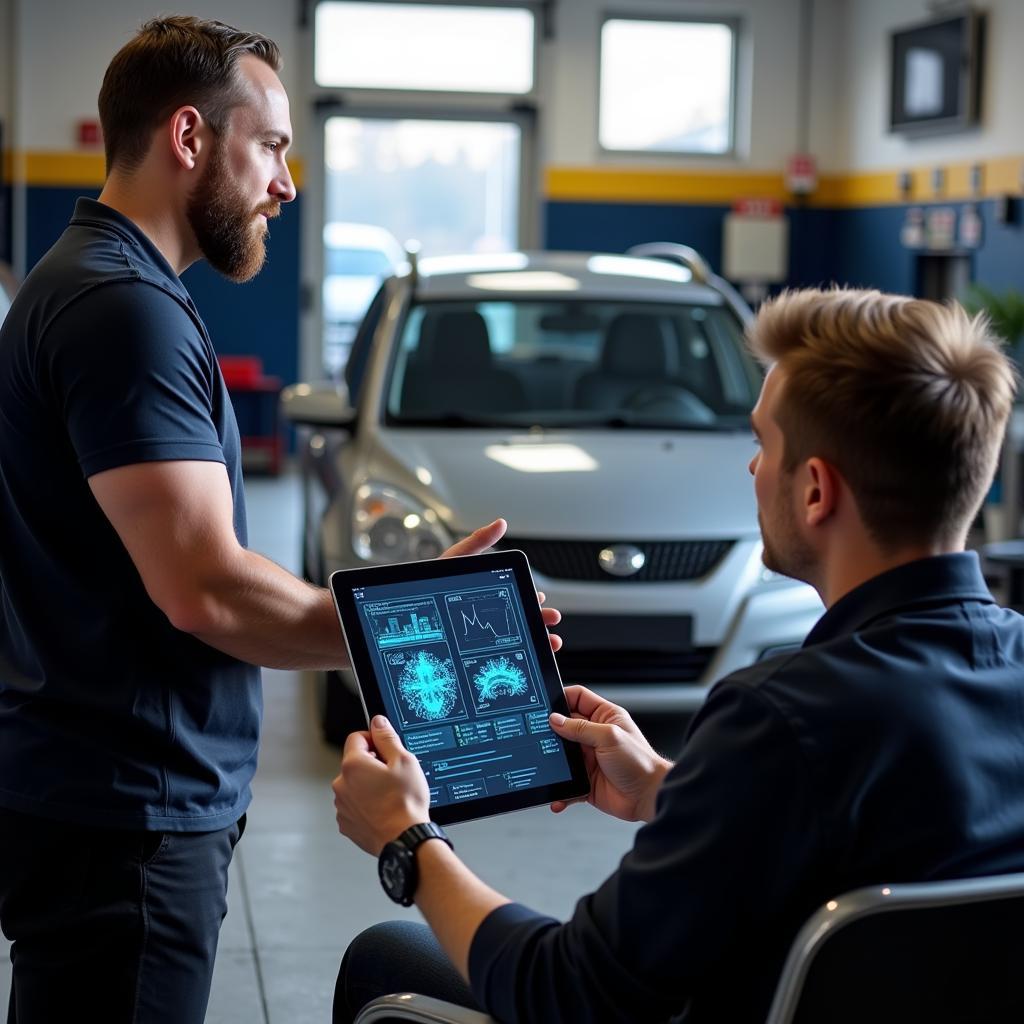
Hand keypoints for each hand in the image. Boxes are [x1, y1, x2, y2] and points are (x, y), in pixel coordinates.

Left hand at [332, 716, 430, 855]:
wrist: (404, 840)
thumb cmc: (405, 803)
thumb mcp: (404, 760)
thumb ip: (387, 737)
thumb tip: (377, 722)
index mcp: (353, 765)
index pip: (357, 737)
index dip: (374, 740)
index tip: (386, 750)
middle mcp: (341, 784)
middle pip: (355, 763)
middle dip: (372, 765)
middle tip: (393, 776)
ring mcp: (342, 806)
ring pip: (354, 785)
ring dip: (368, 786)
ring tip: (390, 796)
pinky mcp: (346, 823)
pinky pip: (354, 806)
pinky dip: (366, 805)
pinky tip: (383, 809)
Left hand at [440, 519, 561, 652]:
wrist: (405, 609)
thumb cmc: (427, 585)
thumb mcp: (454, 561)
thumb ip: (477, 543)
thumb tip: (500, 523)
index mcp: (488, 594)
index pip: (517, 598)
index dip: (532, 600)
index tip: (542, 600)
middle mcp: (487, 616)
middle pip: (521, 620)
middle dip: (540, 621)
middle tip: (551, 621)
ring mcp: (481, 637)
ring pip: (517, 640)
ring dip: (537, 640)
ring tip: (549, 642)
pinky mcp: (472, 654)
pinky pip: (500, 657)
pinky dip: (518, 658)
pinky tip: (527, 659)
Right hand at [549, 686, 672, 822]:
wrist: (648, 797)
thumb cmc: (640, 763)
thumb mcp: (609, 737)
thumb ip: (580, 728)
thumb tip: (556, 720)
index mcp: (604, 717)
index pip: (577, 698)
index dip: (561, 697)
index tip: (544, 704)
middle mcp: (595, 735)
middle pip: (565, 725)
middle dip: (551, 731)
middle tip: (538, 734)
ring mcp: (589, 757)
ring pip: (562, 754)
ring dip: (553, 760)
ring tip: (546, 764)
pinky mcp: (585, 779)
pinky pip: (566, 782)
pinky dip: (560, 788)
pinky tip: (557, 792)